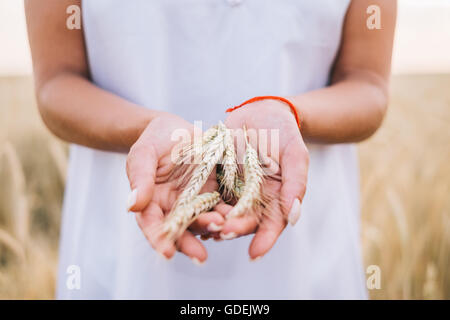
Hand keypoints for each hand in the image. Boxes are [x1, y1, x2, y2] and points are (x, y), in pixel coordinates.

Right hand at [126, 113, 223, 262]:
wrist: (177, 129)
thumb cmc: (154, 140)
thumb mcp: (143, 154)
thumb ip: (140, 178)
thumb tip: (132, 205)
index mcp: (152, 202)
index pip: (152, 225)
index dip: (159, 240)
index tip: (167, 253)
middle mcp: (174, 208)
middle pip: (181, 230)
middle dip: (189, 244)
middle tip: (200, 256)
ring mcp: (196, 201)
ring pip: (204, 221)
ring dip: (212, 228)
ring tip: (222, 230)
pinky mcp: (215, 192)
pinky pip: (223, 205)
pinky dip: (229, 212)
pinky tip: (237, 216)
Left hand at [216, 99, 308, 259]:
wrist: (259, 112)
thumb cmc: (282, 132)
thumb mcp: (294, 152)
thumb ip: (296, 182)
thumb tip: (295, 215)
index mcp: (277, 198)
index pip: (272, 225)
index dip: (265, 240)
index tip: (254, 254)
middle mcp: (255, 200)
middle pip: (244, 222)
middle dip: (234, 230)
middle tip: (222, 233)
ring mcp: (234, 192)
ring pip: (224, 213)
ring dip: (214, 223)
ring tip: (204, 228)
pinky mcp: (216, 181)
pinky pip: (208, 197)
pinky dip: (201, 206)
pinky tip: (192, 212)